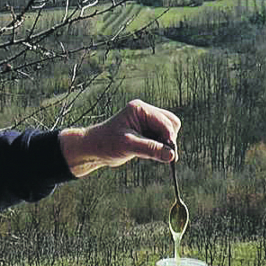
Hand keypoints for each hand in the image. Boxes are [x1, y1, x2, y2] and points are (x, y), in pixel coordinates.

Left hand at [59, 99, 180, 177]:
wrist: (93, 149)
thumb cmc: (106, 143)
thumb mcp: (128, 146)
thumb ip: (151, 149)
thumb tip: (172, 156)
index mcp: (140, 109)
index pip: (165, 122)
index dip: (169, 138)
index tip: (172, 155)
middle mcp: (145, 112)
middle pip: (171, 123)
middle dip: (169, 139)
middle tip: (164, 155)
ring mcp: (146, 122)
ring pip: (168, 132)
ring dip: (164, 144)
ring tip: (151, 154)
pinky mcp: (146, 132)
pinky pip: (161, 139)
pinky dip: (160, 147)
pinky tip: (149, 154)